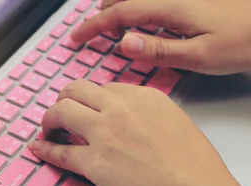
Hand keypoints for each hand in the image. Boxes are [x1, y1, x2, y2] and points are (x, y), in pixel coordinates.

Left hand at [28, 80, 246, 185]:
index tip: (86, 107)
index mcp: (144, 97)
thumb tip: (127, 122)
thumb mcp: (174, 124)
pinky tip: (38, 147)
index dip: (91, 99)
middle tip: (60, 113)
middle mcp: (120, 108)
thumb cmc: (192, 168)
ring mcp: (104, 133)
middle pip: (77, 90)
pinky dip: (44, 148)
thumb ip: (147, 116)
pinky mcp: (93, 162)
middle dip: (64, 99)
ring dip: (50, 119)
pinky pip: (60, 151)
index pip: (105, 88)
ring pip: (61, 112)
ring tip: (48, 129)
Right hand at [72, 0, 250, 74]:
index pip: (120, 14)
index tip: (76, 38)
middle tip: (88, 31)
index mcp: (171, 7)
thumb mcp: (199, 55)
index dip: (93, 26)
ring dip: (119, 6)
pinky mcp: (192, 0)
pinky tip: (142, 18)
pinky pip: (154, 0)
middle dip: (102, 13)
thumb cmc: (243, 42)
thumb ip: (159, 49)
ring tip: (109, 22)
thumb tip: (124, 43)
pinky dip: (137, 6)